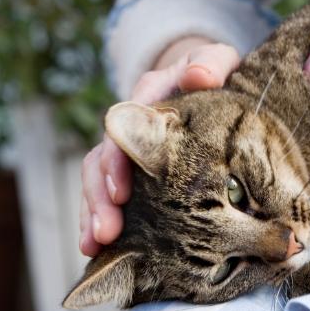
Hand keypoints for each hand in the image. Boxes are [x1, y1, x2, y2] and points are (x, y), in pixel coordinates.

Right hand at [79, 38, 239, 255]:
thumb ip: (209, 63)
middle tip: (106, 231)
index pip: (122, 129)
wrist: (204, 78)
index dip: (118, 159)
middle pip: (101, 161)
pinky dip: (99, 221)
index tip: (122, 191)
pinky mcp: (133, 174)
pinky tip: (96, 250)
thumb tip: (199, 76)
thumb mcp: (216, 60)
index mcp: (147, 99)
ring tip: (93, 247)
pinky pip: (109, 198)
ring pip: (98, 183)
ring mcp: (127, 152)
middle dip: (100, 198)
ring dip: (93, 214)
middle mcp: (128, 127)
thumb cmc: (213, 71)